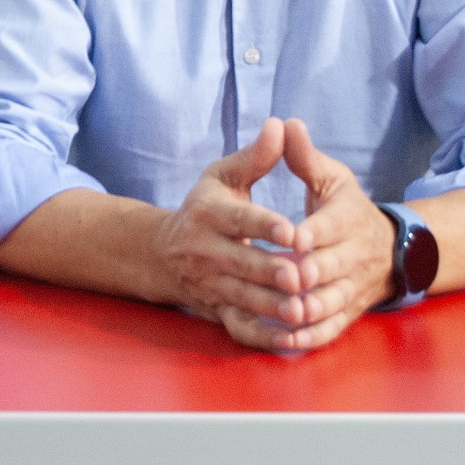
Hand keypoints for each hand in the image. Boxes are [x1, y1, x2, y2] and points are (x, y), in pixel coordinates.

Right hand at [152, 117, 308, 345]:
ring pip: (242, 297)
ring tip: (302, 308)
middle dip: (271, 271)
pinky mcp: (216, 310)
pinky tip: (289, 339)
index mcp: (208, 213)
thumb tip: (279, 125)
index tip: (294, 232)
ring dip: (272, 306)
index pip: (239, 219)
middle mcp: (203, 250)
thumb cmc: (205, 209)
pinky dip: (263, 337)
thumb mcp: (223, 177)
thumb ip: (256, 156)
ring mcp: (209, 284)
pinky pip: (239, 328)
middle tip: (302, 276)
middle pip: (241, 263)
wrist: (162, 254)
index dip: (266, 226)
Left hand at [265, 117, 395, 349]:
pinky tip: (287, 339)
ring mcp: (351, 287)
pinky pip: (331, 328)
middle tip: (286, 277)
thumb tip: (286, 124)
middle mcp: (354, 255)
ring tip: (286, 311)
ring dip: (311, 307)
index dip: (315, 231)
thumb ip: (306, 158)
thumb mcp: (332, 179)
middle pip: (333, 266)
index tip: (294, 236)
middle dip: (311, 272)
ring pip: (333, 300)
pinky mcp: (347, 312)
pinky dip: (311, 336)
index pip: (334, 225)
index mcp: (349, 219)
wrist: (389, 250)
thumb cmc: (347, 209)